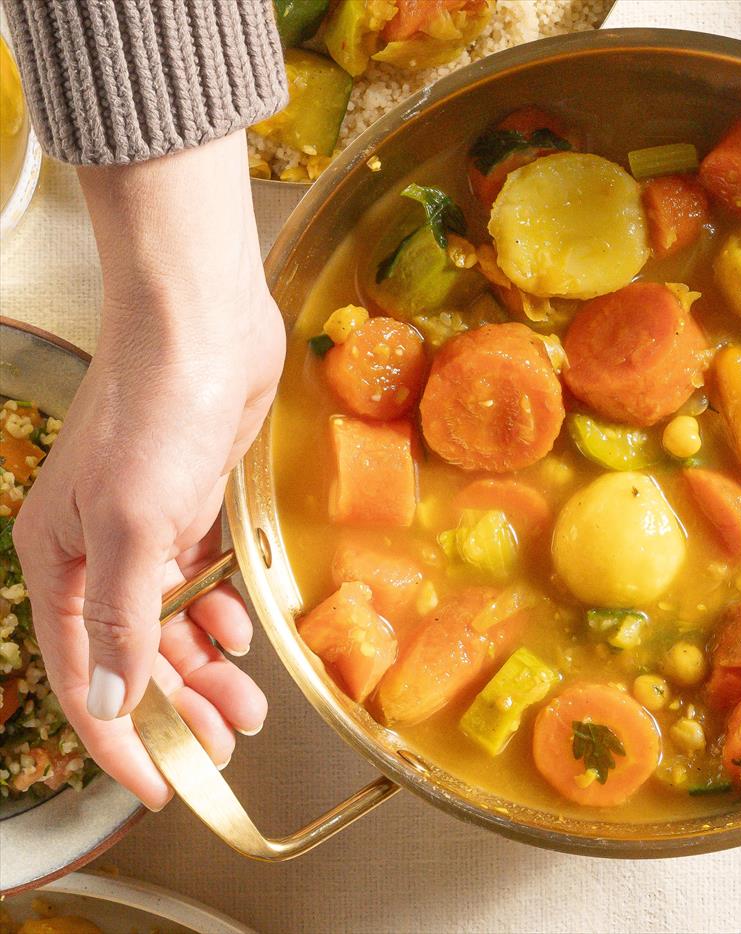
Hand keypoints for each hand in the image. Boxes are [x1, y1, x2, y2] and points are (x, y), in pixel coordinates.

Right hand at [12, 132, 281, 809]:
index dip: (119, 739)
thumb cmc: (155, 418)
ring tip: (252, 700)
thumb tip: (112, 705)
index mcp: (58, 562)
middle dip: (181, 704)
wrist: (203, 329)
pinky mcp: (193, 507)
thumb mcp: (134, 528)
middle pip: (135, 657)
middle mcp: (96, 553)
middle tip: (232, 740)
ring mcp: (147, 529)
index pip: (83, 677)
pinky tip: (244, 626)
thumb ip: (123, 621)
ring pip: (174, 624)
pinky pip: (203, 583)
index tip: (160, 786)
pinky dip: (222, 610)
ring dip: (210, 665)